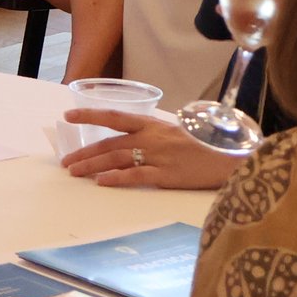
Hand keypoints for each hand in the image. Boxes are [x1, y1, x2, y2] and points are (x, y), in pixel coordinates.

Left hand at [59, 109, 244, 190]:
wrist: (230, 157)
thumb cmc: (202, 145)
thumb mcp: (172, 132)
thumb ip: (149, 135)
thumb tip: (126, 143)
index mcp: (152, 124)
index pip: (114, 116)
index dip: (89, 115)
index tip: (67, 116)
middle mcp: (150, 137)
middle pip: (109, 143)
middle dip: (85, 152)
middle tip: (66, 161)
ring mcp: (158, 156)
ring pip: (117, 158)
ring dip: (92, 165)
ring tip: (75, 172)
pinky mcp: (167, 175)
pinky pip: (136, 176)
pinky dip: (117, 178)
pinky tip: (101, 182)